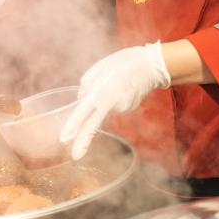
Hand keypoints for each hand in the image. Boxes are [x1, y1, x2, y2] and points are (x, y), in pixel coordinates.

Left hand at [60, 41, 170, 159]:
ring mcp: (122, 108)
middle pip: (94, 123)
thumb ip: (86, 86)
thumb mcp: (98, 68)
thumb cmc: (123, 62)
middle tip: (75, 156)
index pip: (85, 112)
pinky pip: (111, 106)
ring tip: (111, 82)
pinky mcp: (127, 108)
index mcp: (102, 92)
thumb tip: (81, 101)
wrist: (152, 65)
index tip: (65, 138)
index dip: (74, 125)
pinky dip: (109, 100)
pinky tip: (118, 87)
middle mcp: (112, 104)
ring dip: (100, 103)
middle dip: (83, 141)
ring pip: (102, 110)